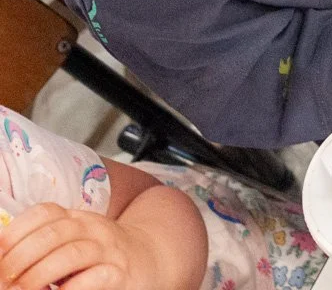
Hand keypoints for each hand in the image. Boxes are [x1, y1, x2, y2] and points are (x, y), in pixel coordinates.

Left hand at [0, 204, 151, 289]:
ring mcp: (109, 250)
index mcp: (77, 217)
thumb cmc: (102, 253)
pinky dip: (72, 287)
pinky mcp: (121, 273)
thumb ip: (45, 243)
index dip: (14, 233)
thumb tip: (4, 259)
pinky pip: (96, 277)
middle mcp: (93, 228)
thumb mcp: (74, 238)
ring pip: (72, 254)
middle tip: (3, 281)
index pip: (44, 213)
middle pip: (53, 234)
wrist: (151, 257)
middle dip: (19, 259)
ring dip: (39, 275)